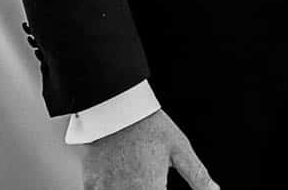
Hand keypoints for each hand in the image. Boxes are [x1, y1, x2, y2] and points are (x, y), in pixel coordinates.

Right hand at [83, 109, 216, 189]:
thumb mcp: (179, 148)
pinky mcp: (90, 185)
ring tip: (135, 176)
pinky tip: (119, 180)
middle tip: (150, 181)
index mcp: (151, 188)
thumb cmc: (150, 125)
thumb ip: (197, 175)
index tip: (163, 187)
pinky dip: (110, 189)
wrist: (114, 106)